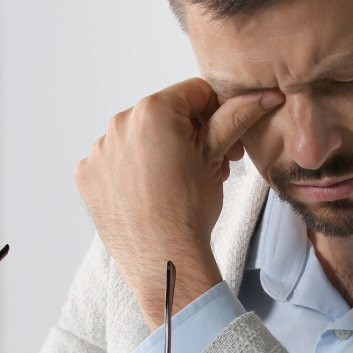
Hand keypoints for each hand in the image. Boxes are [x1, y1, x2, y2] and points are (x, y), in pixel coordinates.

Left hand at [76, 79, 282, 326]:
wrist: (164, 258)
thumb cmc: (191, 209)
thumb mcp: (217, 155)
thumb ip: (237, 116)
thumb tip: (265, 96)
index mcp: (153, 110)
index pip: (195, 93)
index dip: (216, 114)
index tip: (222, 140)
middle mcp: (119, 122)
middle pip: (164, 115)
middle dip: (187, 135)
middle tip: (205, 165)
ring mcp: (99, 149)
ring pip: (138, 137)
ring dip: (157, 151)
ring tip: (174, 182)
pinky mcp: (87, 174)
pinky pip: (114, 160)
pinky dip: (131, 171)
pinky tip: (148, 192)